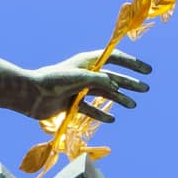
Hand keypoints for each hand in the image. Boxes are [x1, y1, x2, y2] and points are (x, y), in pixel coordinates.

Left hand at [20, 49, 150, 123]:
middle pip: (112, 76)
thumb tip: (115, 85)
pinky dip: (101, 114)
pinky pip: (91, 109)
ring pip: (104, 93)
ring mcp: (79, 88)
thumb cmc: (53, 81)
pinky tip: (112, 119)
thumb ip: (99, 80)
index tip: (146, 70)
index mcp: (87, 61)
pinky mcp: (72, 103)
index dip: (131, 63)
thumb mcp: (79, 78)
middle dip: (129, 82)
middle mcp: (85, 73)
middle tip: (146, 88)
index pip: (114, 58)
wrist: (31, 95)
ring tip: (133, 105)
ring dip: (119, 98)